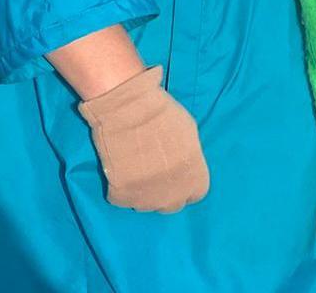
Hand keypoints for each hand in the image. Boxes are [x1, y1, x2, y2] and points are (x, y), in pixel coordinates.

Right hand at [77, 65, 209, 212]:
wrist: (128, 110)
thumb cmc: (163, 115)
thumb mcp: (189, 137)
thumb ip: (189, 159)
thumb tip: (183, 169)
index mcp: (194, 176)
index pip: (196, 194)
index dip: (186, 185)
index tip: (176, 177)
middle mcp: (173, 192)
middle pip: (171, 205)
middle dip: (165, 193)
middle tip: (154, 176)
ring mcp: (146, 196)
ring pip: (146, 205)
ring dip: (142, 193)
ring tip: (136, 171)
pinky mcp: (121, 195)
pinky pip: (121, 199)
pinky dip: (119, 188)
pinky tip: (120, 170)